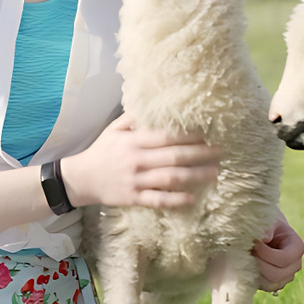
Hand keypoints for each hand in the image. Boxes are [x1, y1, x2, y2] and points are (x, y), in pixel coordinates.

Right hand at [62, 112, 219, 208]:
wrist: (81, 179)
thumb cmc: (101, 151)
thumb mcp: (114, 129)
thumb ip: (133, 117)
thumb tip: (153, 103)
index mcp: (133, 141)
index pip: (166, 136)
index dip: (188, 133)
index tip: (208, 131)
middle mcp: (136, 160)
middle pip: (174, 156)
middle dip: (200, 153)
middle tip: (221, 150)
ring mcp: (136, 181)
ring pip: (170, 178)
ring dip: (195, 175)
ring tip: (216, 172)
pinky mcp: (133, 199)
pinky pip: (157, 200)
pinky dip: (175, 199)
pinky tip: (192, 197)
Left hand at [252, 212, 303, 292]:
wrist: (259, 231)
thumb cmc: (265, 222)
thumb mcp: (267, 219)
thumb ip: (266, 226)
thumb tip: (265, 238)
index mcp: (296, 247)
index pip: (285, 259)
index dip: (267, 254)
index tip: (253, 243)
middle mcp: (295, 264)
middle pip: (277, 275)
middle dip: (258, 264)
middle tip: (247, 251)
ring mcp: (285, 276)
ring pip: (269, 284)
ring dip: (254, 271)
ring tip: (246, 256)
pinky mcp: (273, 283)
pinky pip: (263, 287)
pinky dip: (252, 277)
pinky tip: (246, 264)